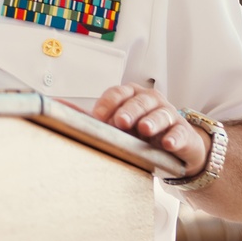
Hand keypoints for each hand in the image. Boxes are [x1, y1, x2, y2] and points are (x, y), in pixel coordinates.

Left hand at [93, 83, 211, 177]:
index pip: (118, 93)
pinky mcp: (183, 132)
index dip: (108, 103)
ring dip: (152, 120)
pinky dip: (174, 137)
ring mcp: (168, 114)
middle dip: (129, 110)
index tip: (98, 117)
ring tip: (144, 128)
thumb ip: (92, 117)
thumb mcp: (118, 125)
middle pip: (139, 101)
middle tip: (120, 121)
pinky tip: (168, 144)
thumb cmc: (141, 133)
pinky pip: (179, 132)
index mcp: (131, 96)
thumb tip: (58, 105)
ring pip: (160, 113)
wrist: (174, 147)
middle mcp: (150, 101)